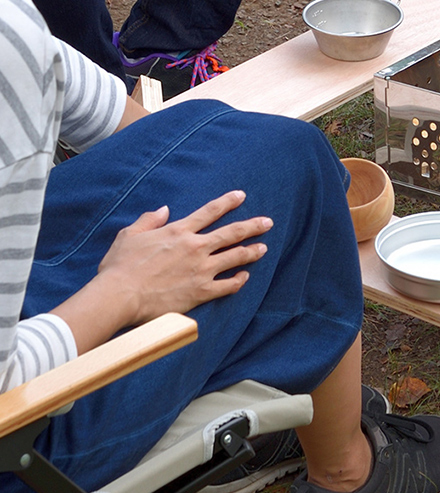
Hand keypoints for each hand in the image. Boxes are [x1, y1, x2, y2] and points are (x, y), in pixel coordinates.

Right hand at [96, 190, 272, 322]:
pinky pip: (228, 285)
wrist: (119, 295)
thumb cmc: (120, 267)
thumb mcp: (129, 235)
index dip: (227, 202)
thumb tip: (164, 209)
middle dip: (252, 225)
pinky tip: (245, 277)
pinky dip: (239, 281)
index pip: (209, 212)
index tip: (241, 196)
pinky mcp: (202, 291)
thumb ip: (149, 220)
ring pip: (235, 257)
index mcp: (178, 231)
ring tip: (263, 248)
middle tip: (268, 222)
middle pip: (231, 233)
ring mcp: (201, 270)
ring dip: (252, 251)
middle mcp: (195, 247)